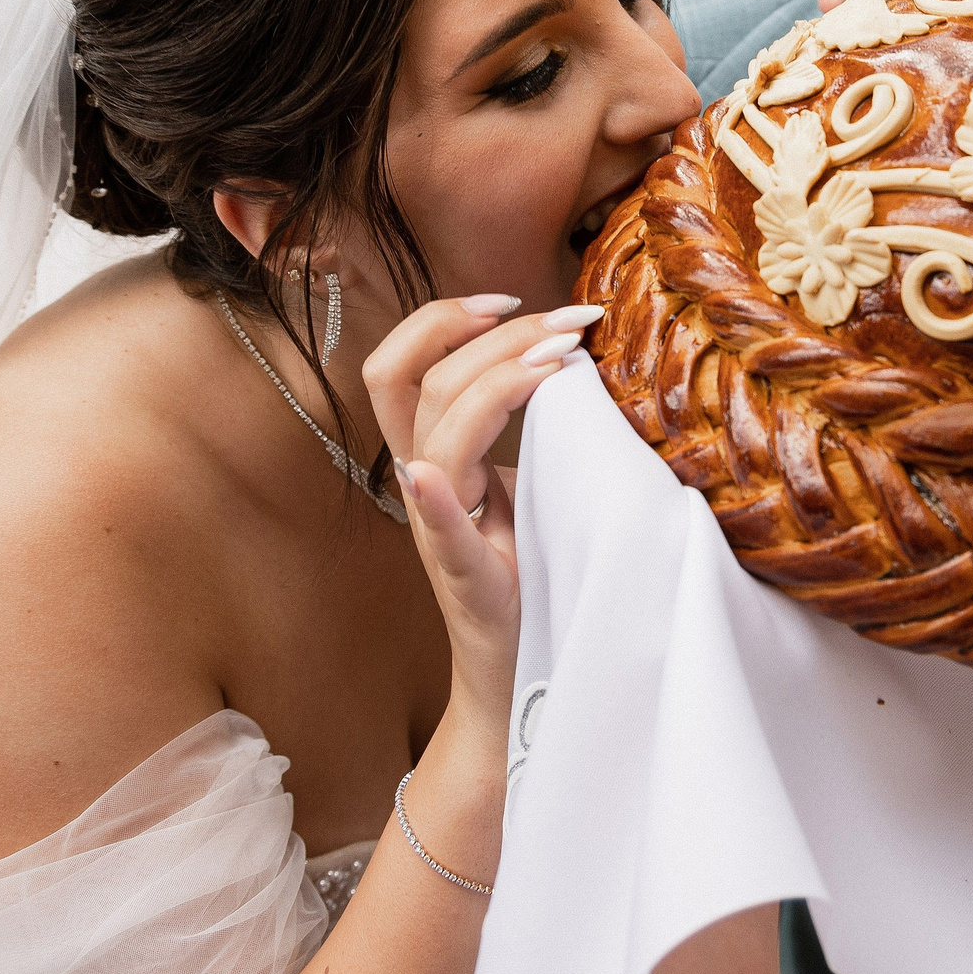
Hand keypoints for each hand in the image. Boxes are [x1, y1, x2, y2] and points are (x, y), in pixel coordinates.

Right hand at [360, 295, 603, 716]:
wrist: (521, 676)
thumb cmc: (532, 573)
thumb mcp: (525, 484)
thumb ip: (526, 427)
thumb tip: (566, 354)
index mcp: (435, 456)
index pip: (404, 364)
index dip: (443, 319)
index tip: (513, 298)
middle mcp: (425, 485)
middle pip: (423, 383)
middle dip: (497, 336)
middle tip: (568, 320)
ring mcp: (438, 531)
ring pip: (434, 435)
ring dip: (492, 385)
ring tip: (560, 360)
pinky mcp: (465, 580)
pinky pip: (436, 534)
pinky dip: (431, 501)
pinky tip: (428, 474)